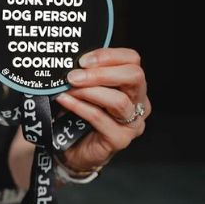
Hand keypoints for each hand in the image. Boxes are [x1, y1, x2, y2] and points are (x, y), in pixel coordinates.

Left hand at [55, 48, 150, 171]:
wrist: (73, 148)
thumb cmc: (80, 115)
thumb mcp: (85, 89)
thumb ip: (85, 74)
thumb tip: (69, 59)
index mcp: (133, 85)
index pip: (132, 60)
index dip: (109, 56)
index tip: (83, 60)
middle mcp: (139, 103)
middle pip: (134, 76)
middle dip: (101, 73)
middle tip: (74, 76)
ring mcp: (132, 123)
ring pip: (119, 100)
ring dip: (89, 91)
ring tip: (68, 89)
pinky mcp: (120, 139)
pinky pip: (100, 118)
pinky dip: (80, 107)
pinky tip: (64, 101)